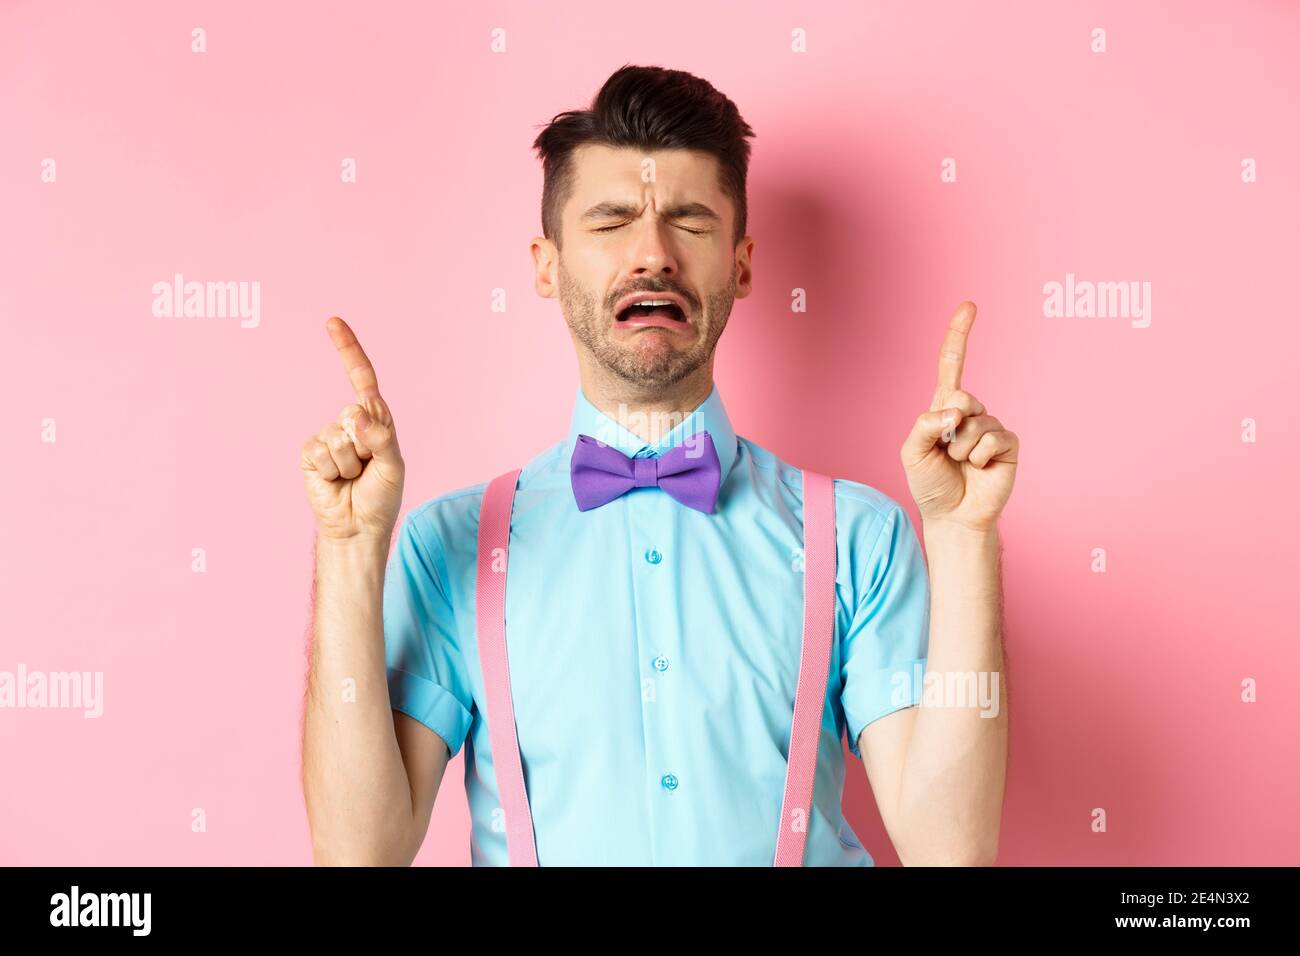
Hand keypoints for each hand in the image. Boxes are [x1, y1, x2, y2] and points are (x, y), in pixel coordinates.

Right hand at [300, 317, 404, 540]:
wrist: (358, 525)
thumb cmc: (381, 496)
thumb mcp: (393, 466)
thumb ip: (381, 439)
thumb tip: (358, 417)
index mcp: (375, 419)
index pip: (361, 378)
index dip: (348, 350)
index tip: (332, 322)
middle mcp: (351, 423)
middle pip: (353, 414)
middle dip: (365, 444)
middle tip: (367, 466)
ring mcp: (328, 437)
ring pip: (338, 438)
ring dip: (349, 464)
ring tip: (352, 477)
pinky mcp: (310, 453)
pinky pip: (320, 452)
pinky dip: (331, 470)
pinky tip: (335, 481)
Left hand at [901, 301, 1017, 531]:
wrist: (952, 516)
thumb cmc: (930, 483)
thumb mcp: (912, 453)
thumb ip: (924, 426)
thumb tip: (954, 411)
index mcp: (944, 408)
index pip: (953, 365)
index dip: (960, 335)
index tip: (969, 306)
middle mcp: (970, 413)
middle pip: (962, 398)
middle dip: (949, 427)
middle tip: (946, 452)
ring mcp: (991, 426)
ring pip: (975, 424)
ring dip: (960, 450)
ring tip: (960, 466)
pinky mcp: (1008, 444)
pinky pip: (993, 439)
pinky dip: (979, 457)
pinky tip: (978, 469)